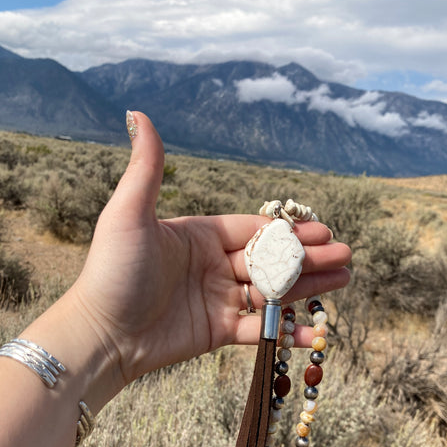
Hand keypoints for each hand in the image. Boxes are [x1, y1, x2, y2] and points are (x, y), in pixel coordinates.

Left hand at [71, 112, 350, 387]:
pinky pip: (260, 329)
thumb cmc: (112, 271)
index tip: (322, 231)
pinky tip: (317, 331)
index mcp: (199, 236)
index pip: (254, 230)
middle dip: (308, 258)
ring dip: (308, 287)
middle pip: (270, 259)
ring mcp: (217, 299)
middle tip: (346, 255)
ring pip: (272, 291)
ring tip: (344, 280)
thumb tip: (139, 113)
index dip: (288, 231)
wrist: (100, 333)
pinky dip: (288, 331)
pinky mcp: (217, 331)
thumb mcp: (129, 214)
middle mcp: (212, 265)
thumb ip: (147, 168)